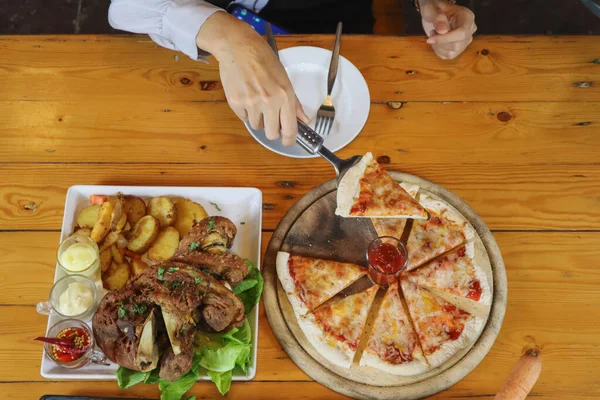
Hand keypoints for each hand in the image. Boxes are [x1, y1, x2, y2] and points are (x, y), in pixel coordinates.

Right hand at [196, 12, 307, 145]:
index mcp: (285, 96)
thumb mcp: (285, 79)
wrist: (239, 47)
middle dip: (272, 130)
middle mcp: (269, 102)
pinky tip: (247, 96)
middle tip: (271, 120)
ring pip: (257, 127)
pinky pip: (244, 118)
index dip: (289, 140)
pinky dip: (246, 112)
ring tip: (257, 101)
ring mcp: (251, 103)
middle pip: (272, 134)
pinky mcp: (236, 103)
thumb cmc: (264, 60)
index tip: (287, 141)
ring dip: (258, 119)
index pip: (290, 129)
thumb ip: (295, 103)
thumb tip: (305, 120)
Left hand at [420, 0, 476, 59]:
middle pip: (457, 45)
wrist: (435, 13)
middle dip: (440, 42)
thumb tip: (443, 30)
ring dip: (438, 47)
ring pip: (452, 52)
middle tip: (432, 32)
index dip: (445, 39)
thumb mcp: (432, 9)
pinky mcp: (459, 48)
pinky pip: (448, 56)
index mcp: (467, 17)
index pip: (462, 33)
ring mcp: (465, 40)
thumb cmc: (435, 9)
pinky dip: (438, 51)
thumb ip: (437, 18)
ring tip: (434, 35)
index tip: (430, 39)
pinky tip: (436, 42)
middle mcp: (470, 30)